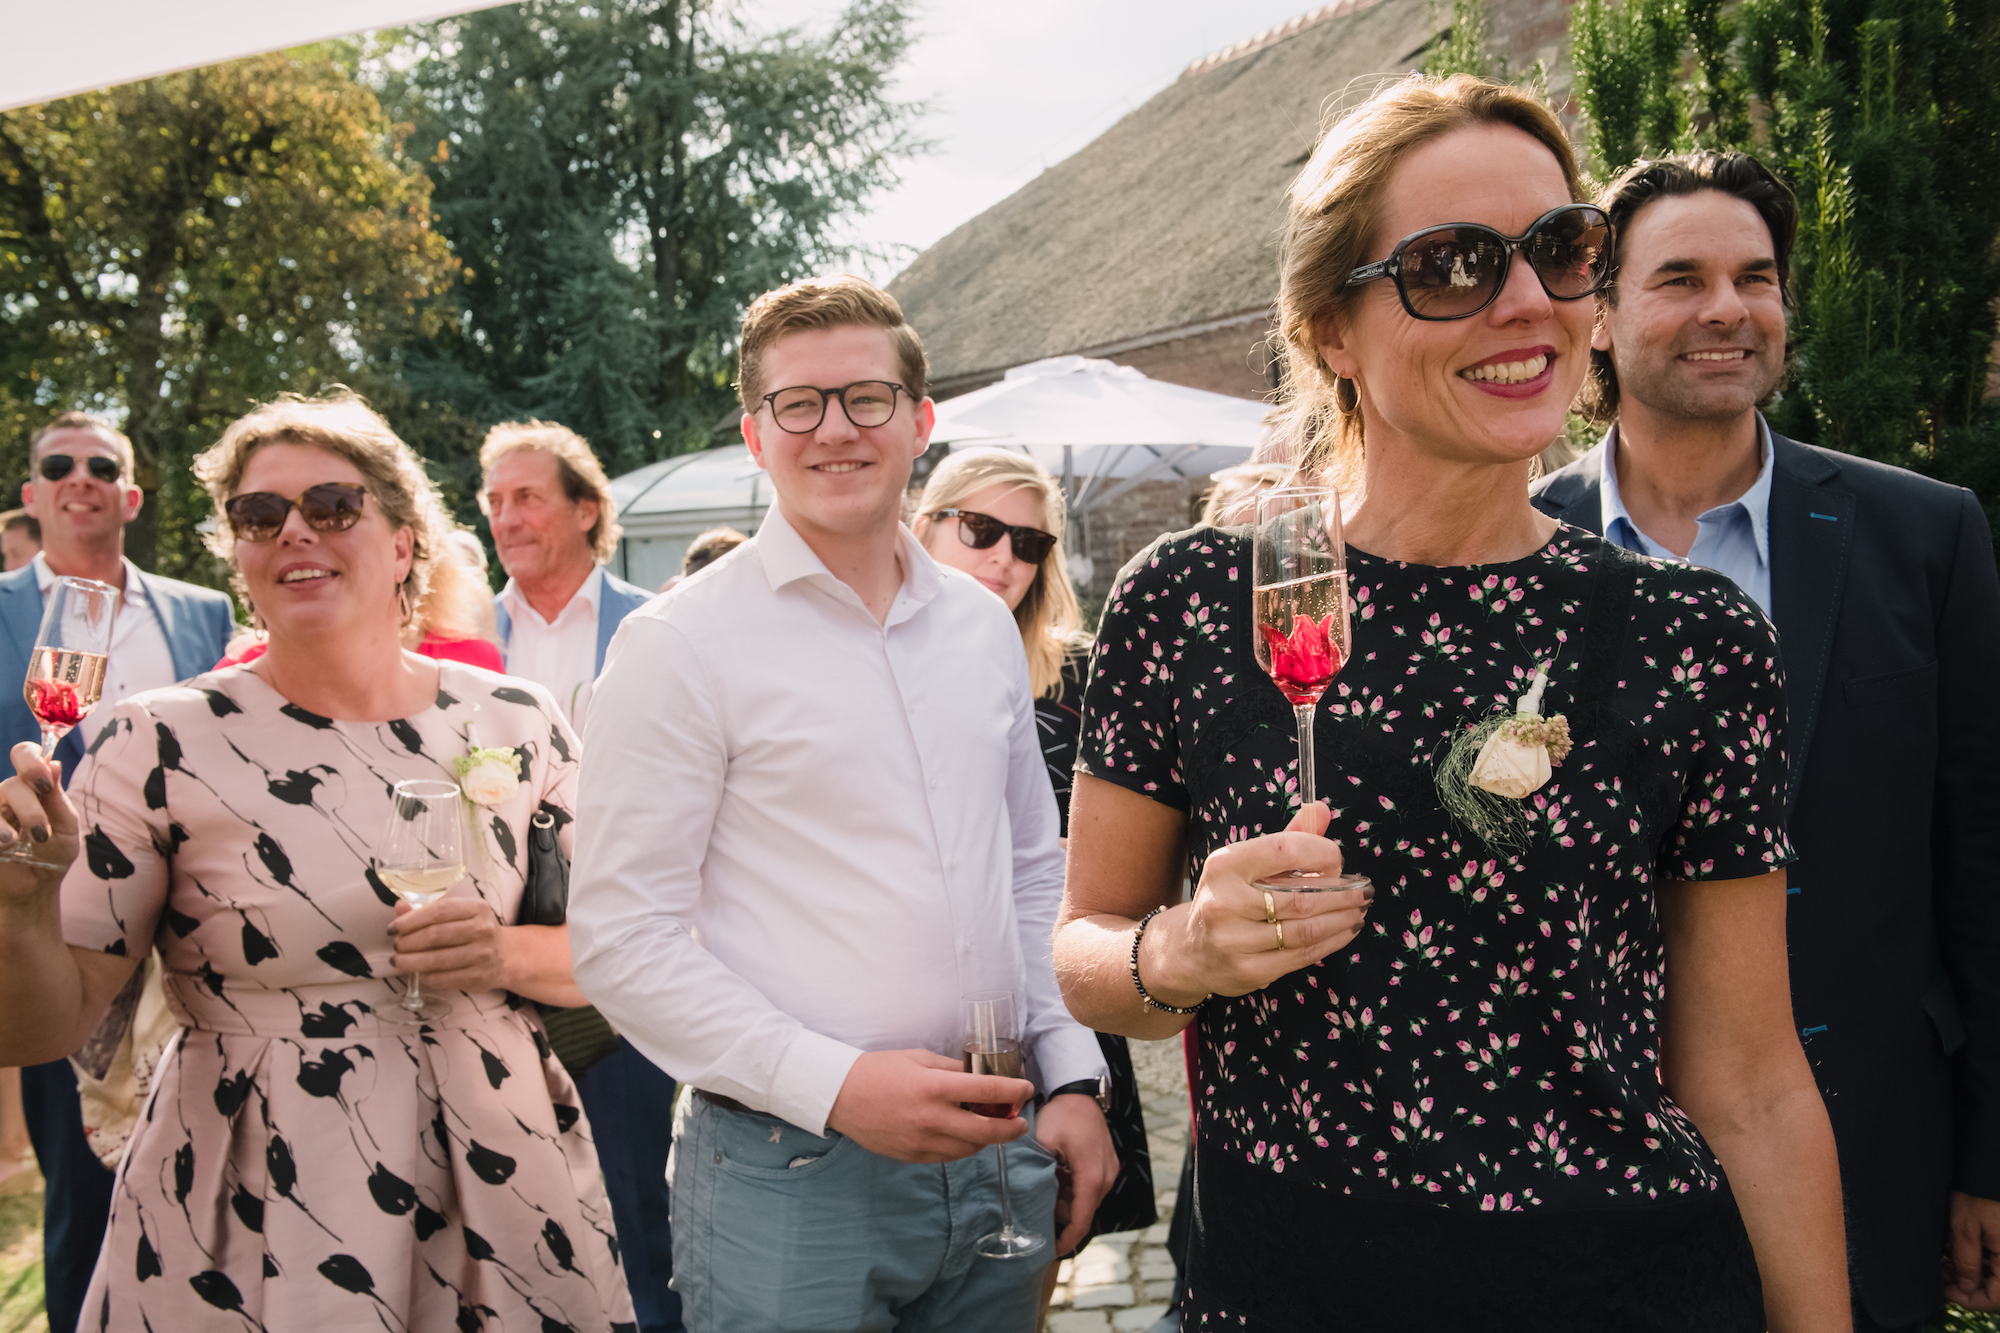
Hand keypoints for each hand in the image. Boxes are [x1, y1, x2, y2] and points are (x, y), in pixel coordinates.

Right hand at [0, 743, 75, 903]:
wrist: (37, 887)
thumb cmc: (54, 853)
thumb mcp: (66, 827)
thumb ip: (58, 799)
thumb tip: (54, 764)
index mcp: (32, 786)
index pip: (24, 755)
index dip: (31, 760)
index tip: (44, 781)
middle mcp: (7, 794)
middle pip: (12, 785)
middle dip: (30, 809)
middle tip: (42, 834)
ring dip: (5, 824)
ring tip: (16, 843)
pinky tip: (4, 845)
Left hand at [391, 899, 511, 993]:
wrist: (505, 956)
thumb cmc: (473, 931)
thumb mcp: (457, 914)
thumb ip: (428, 910)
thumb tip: (400, 906)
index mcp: (477, 908)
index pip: (440, 911)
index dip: (412, 920)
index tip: (392, 928)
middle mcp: (483, 930)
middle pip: (436, 935)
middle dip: (408, 942)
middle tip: (395, 946)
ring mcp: (483, 955)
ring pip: (438, 960)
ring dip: (411, 962)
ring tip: (398, 961)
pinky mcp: (479, 977)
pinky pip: (444, 979)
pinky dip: (426, 977)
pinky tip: (418, 974)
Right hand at [827, 1049, 1033, 1163]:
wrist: (841, 1096)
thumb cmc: (879, 1070)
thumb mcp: (919, 1058)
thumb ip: (952, 1069)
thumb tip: (980, 1076)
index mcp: (934, 1087)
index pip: (988, 1090)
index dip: (1015, 1091)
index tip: (1027, 1090)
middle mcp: (932, 1117)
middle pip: (986, 1131)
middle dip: (1011, 1128)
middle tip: (1019, 1122)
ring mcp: (922, 1141)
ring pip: (970, 1148)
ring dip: (988, 1140)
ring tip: (994, 1128)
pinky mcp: (912, 1156)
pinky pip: (948, 1156)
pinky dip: (964, 1148)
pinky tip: (966, 1137)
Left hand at [1038, 1093, 1117, 1254]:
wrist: (1078, 1091)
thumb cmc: (1060, 1114)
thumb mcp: (1042, 1143)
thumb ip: (1036, 1172)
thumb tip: (1022, 1199)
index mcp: (1091, 1176)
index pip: (1080, 1220)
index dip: (1065, 1240)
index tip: (1048, 1251)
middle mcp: (1106, 1177)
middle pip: (1083, 1212)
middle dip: (1060, 1219)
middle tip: (1035, 1217)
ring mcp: (1109, 1170)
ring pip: (1086, 1200)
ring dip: (1066, 1202)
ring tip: (1043, 1191)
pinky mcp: (1107, 1165)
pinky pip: (1090, 1187)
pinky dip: (1073, 1190)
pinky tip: (1056, 1178)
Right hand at [1141, 801, 1371, 1004]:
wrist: (1190, 949)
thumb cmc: (1229, 896)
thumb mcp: (1248, 862)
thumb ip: (1287, 836)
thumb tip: (1322, 810)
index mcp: (1225, 865)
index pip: (1284, 849)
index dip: (1321, 853)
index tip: (1337, 862)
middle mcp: (1224, 902)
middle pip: (1302, 898)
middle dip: (1343, 894)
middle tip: (1363, 891)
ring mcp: (1234, 941)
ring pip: (1307, 930)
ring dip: (1342, 919)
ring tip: (1359, 910)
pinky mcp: (1247, 971)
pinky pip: (1302, 955)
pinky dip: (1332, 942)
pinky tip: (1345, 931)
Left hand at [1947, 1190, 1999, 1308]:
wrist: (1988, 1171)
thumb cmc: (1977, 1195)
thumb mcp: (1964, 1229)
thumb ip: (1967, 1262)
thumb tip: (1967, 1289)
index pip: (1997, 1298)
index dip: (1971, 1300)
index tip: (1947, 1291)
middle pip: (1998, 1288)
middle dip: (1970, 1287)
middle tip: (1943, 1276)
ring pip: (1997, 1275)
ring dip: (1973, 1275)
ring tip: (1946, 1266)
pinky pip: (1998, 1261)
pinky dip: (1980, 1263)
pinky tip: (1959, 1256)